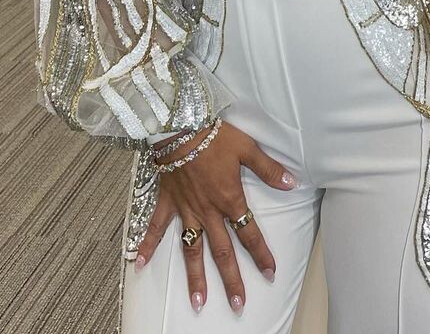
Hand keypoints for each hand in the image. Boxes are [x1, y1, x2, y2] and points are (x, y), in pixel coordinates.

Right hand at [132, 120, 298, 315]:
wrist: (180, 125)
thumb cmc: (214, 135)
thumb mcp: (246, 148)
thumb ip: (268, 169)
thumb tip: (290, 183)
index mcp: (229, 199)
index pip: (249, 233)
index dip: (261, 254)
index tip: (270, 273)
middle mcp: (208, 211)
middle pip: (222, 251)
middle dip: (231, 280)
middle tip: (238, 305)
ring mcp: (186, 210)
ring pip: (191, 249)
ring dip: (195, 276)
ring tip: (198, 302)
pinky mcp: (168, 202)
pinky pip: (156, 228)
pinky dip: (147, 245)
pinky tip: (139, 264)